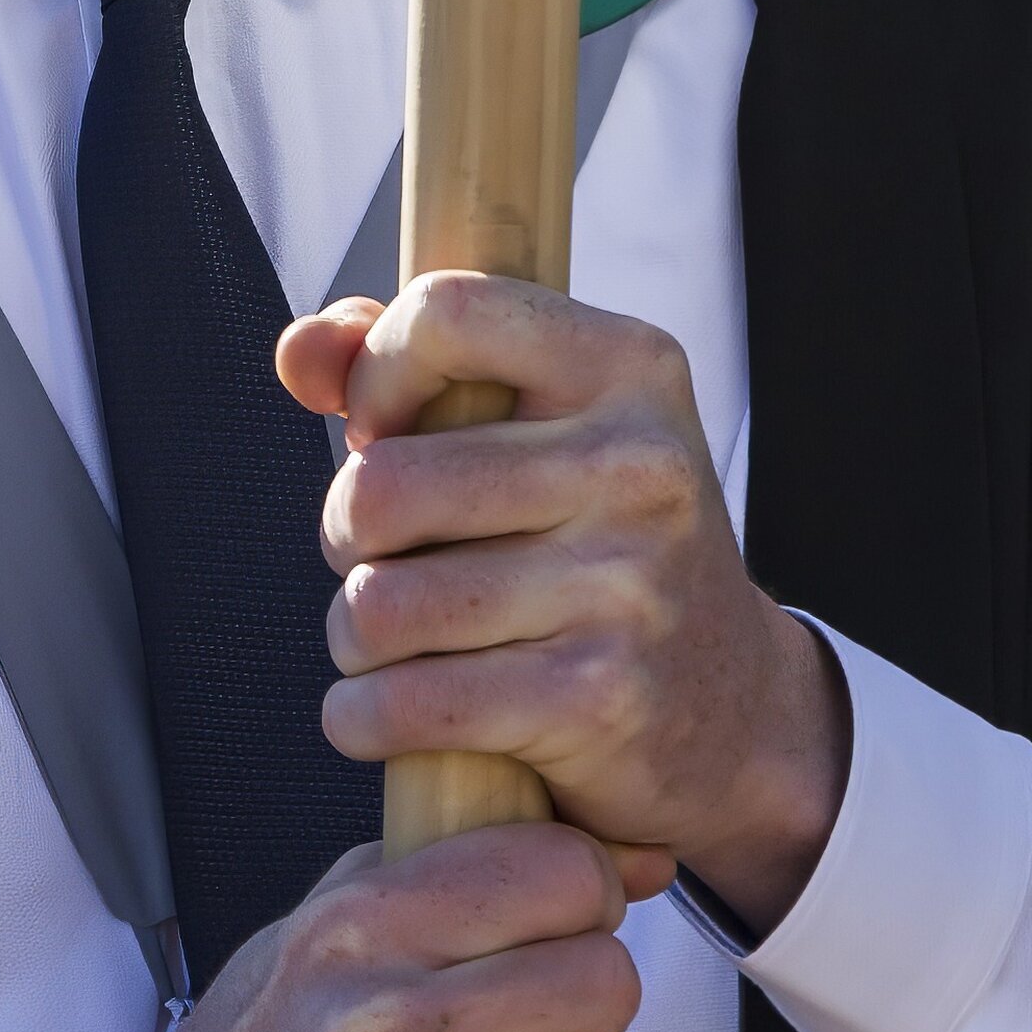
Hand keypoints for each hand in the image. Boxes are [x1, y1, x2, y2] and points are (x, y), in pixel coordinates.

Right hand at [66, 824, 643, 1031]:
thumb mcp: (304, 938)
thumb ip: (426, 873)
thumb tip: (590, 847)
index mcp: (357, 931)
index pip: (559, 870)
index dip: (586, 896)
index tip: (567, 925)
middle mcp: (387, 1026)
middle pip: (605, 978)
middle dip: (591, 1005)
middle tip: (547, 1027)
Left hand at [273, 273, 854, 936]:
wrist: (732, 705)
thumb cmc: (594, 542)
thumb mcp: (539, 427)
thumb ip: (409, 363)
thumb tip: (299, 354)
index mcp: (627, 367)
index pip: (446, 314)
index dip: (377, 375)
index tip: (384, 432)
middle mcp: (639, 464)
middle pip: (383, 487)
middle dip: (347, 537)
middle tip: (383, 560)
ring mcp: (626, 584)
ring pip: (380, 605)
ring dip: (354, 637)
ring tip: (396, 640)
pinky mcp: (599, 697)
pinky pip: (408, 704)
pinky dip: (363, 718)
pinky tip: (383, 712)